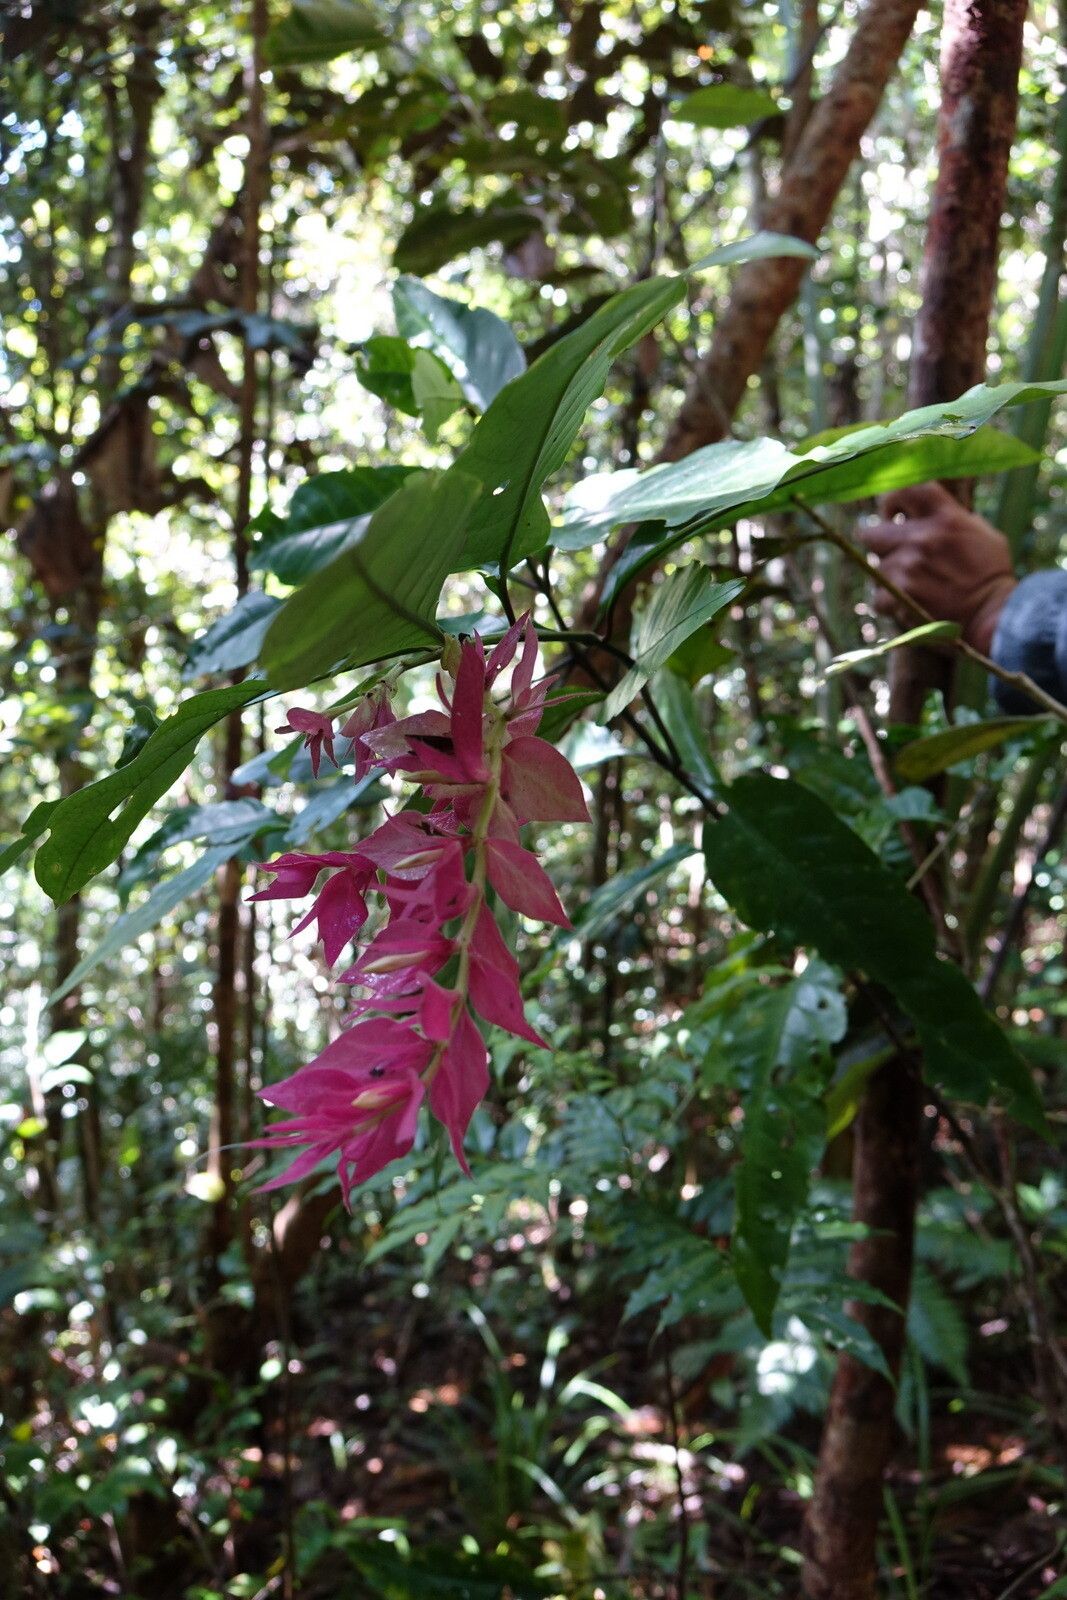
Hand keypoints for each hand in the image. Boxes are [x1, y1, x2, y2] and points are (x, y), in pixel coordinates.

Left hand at [858, 482, 1016, 655]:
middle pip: (871, 533)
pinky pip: (880, 598)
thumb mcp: (982, 534)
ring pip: (877, 570)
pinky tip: (910, 607)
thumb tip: (929, 514)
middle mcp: (923, 537)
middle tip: (892, 556)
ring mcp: (910, 565)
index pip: (907, 490)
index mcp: (946, 517)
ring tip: (914, 589)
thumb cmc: (993, 576)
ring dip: (890, 581)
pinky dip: (891, 605)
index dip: (891, 500)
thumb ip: (953, 520)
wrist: (995, 616)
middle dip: (878, 545)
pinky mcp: (902, 593)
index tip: (892, 514)